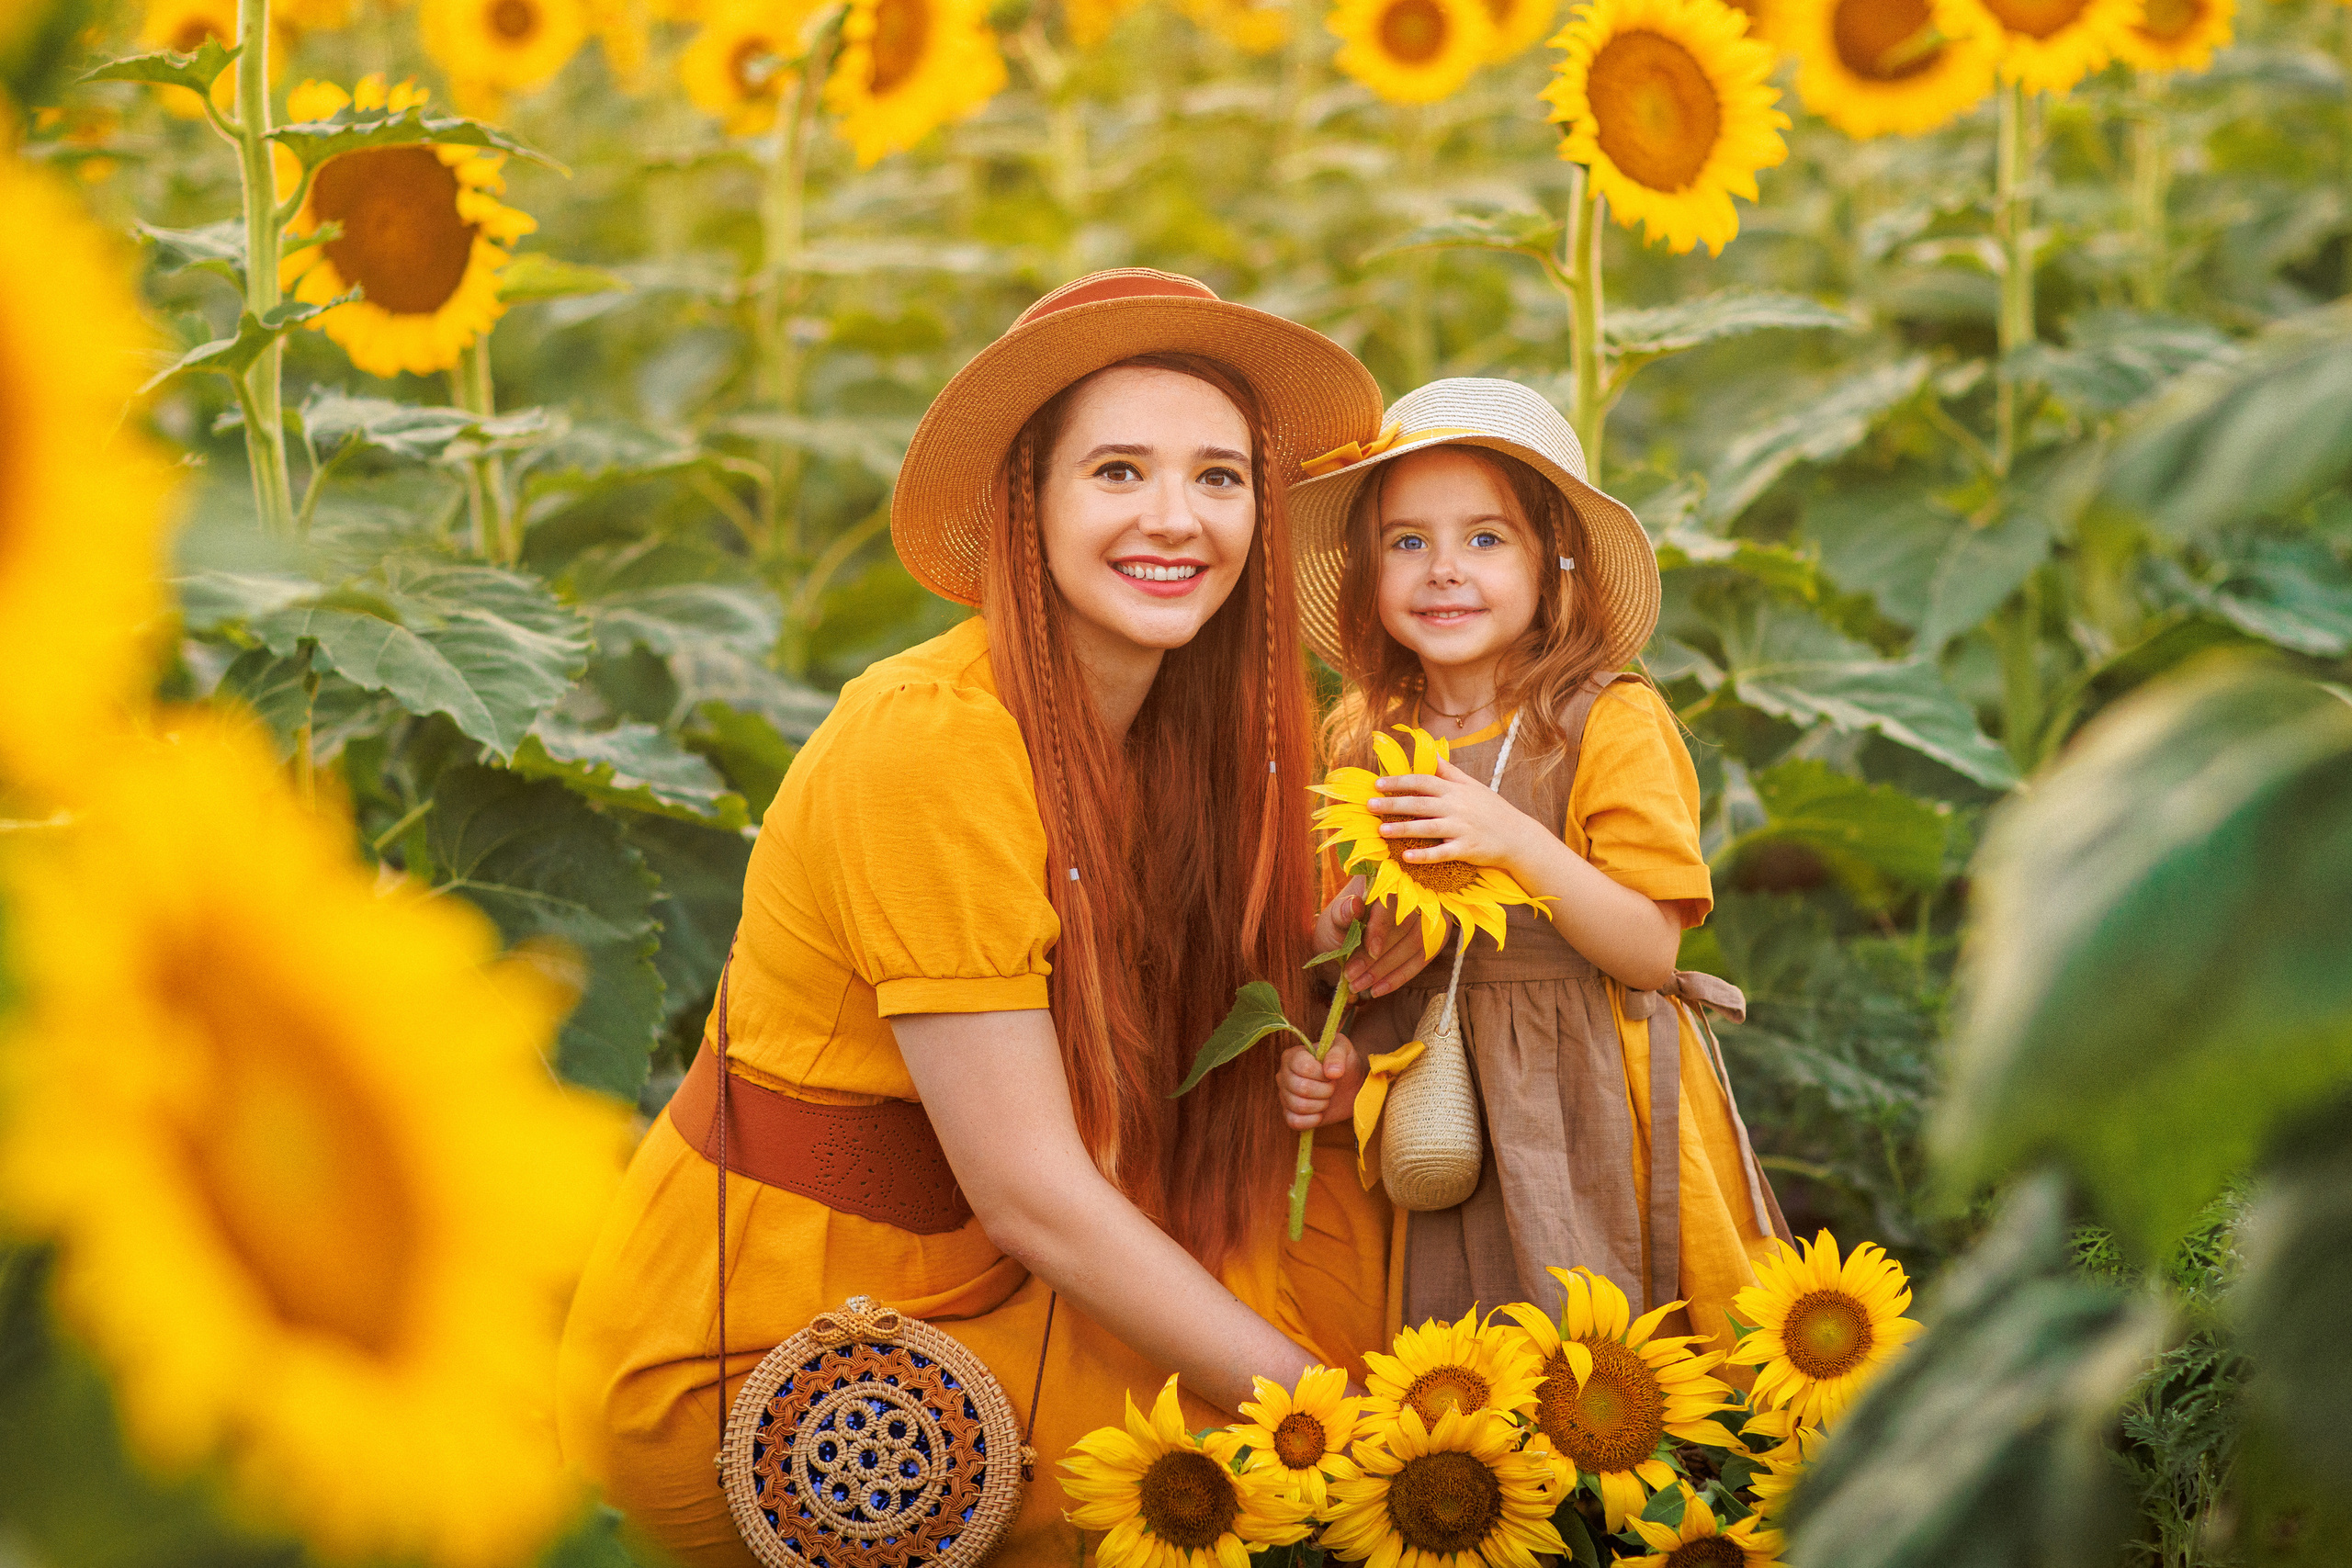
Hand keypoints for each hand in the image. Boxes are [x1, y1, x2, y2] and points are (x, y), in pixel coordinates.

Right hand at [1277, 1031, 1361, 1129]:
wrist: (1349, 1086)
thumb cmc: (1344, 1063)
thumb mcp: (1344, 1050)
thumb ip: (1337, 1055)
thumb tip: (1332, 1072)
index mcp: (1292, 1056)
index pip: (1302, 1067)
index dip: (1321, 1074)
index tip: (1332, 1074)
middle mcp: (1283, 1075)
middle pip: (1301, 1088)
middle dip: (1324, 1090)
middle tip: (1332, 1087)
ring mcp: (1284, 1095)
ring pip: (1298, 1106)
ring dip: (1321, 1104)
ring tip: (1327, 1097)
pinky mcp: (1289, 1114)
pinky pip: (1295, 1122)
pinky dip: (1312, 1120)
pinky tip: (1321, 1112)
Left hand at [1321, 878, 1432, 998]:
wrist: (1341, 941)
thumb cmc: (1336, 927)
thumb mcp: (1331, 920)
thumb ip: (1340, 914)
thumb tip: (1354, 904)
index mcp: (1382, 879)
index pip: (1390, 901)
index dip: (1382, 927)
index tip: (1372, 951)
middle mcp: (1409, 891)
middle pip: (1406, 926)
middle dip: (1380, 958)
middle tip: (1353, 977)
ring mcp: (1424, 914)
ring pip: (1418, 943)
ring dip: (1390, 970)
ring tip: (1360, 986)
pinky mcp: (1429, 936)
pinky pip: (1423, 957)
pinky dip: (1401, 976)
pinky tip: (1379, 989)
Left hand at [1368, 755, 1546, 882]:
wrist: (1518, 836)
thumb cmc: (1491, 810)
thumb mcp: (1472, 786)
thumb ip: (1448, 771)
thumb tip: (1430, 753)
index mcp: (1456, 790)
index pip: (1423, 781)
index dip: (1400, 781)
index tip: (1378, 784)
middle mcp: (1457, 807)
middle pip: (1420, 803)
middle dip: (1393, 803)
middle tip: (1369, 805)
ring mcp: (1462, 829)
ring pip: (1428, 828)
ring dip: (1403, 828)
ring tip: (1381, 830)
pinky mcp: (1467, 849)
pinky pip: (1442, 853)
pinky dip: (1424, 855)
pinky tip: (1406, 857)